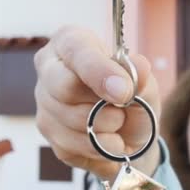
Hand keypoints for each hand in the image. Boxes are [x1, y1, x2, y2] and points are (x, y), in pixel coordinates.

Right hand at [34, 25, 160, 179]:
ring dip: (106, 130)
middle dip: (103, 108)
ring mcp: (44, 101)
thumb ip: (141, 77)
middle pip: (65, 88)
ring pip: (72, 122)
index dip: (100, 72)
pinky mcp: (46, 132)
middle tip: (123, 112)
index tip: (123, 92)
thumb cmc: (132, 100)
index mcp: (72, 42)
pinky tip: (106, 139)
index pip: (77, 51)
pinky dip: (99, 148)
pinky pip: (72, 145)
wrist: (128, 137)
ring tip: (118, 124)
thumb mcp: (145, 86)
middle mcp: (49, 68)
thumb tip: (139, 65)